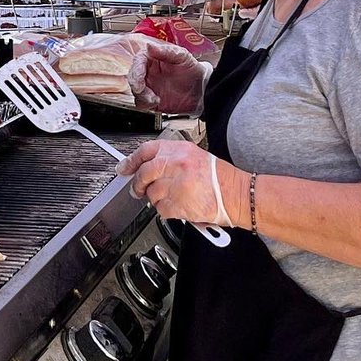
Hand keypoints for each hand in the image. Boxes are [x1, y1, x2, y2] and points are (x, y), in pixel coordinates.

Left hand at [115, 140, 234, 224]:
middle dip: (138, 184)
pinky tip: (178, 206)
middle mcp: (177, 164)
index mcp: (180, 150)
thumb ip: (170, 158)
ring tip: (171, 197)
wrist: (237, 194)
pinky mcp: (179, 204)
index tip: (124, 168)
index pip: (146, 151)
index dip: (131, 161)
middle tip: (139, 189)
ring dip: (156, 198)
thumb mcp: (194, 156)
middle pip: (144, 173)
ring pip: (151, 193)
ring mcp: (177, 185)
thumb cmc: (219, 177)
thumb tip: (147, 165)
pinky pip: (161, 209)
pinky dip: (166, 210)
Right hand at [126, 39, 210, 113]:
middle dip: (135, 83)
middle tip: (142, 90)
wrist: (202, 91)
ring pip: (134, 90)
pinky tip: (156, 102)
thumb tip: (150, 46)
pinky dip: (145, 104)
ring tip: (154, 98)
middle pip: (132, 75)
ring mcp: (149, 86)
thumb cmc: (193, 71)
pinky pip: (140, 102)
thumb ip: (165, 51)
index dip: (136, 68)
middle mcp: (149, 72)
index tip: (139, 76)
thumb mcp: (182, 57)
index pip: (138, 60)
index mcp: (154, 58)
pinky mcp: (151, 100)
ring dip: (141, 95)